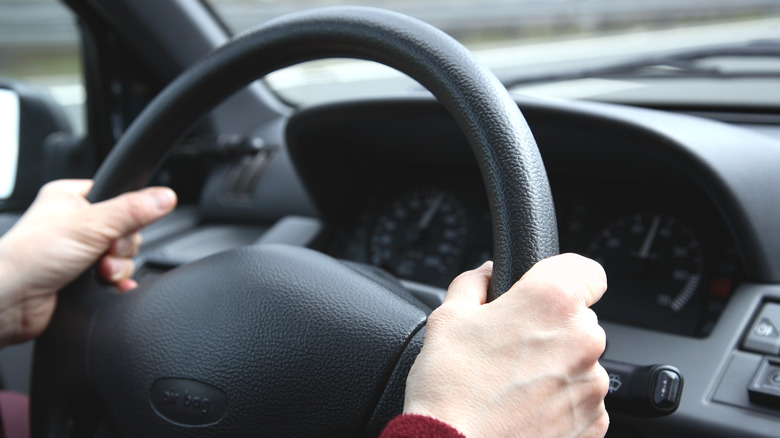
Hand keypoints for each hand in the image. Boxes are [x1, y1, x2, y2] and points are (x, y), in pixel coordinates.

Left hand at [0, 179, 176, 346]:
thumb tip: (165, 197)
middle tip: (103, 252)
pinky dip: (117, 284)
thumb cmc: (29, 257)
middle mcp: (73, 224)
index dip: (127, 213)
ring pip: (121, 257)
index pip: (117, 196)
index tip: (120, 225)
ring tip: (98, 273)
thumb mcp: (91, 225)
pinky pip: (115, 278)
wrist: (8, 302)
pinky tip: (111, 287)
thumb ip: (132, 211)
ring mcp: (76, 252)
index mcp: (69, 198)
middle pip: (125, 230)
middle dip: (120, 247)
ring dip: (117, 268)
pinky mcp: (79, 279)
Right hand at [403, 254, 608, 437]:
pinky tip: (523, 408)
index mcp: (551, 302)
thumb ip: (474, 284)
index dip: (566, 277)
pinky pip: (581, 400)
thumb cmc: (450, 387)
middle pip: (578, 320)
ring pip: (580, 361)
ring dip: (555, 366)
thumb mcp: (448, 317)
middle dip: (549, 328)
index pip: (588, 271)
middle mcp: (582, 340)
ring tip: (512, 385)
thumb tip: (487, 275)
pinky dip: (559, 401)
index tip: (548, 290)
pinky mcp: (593, 422)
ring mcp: (592, 385)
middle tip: (510, 346)